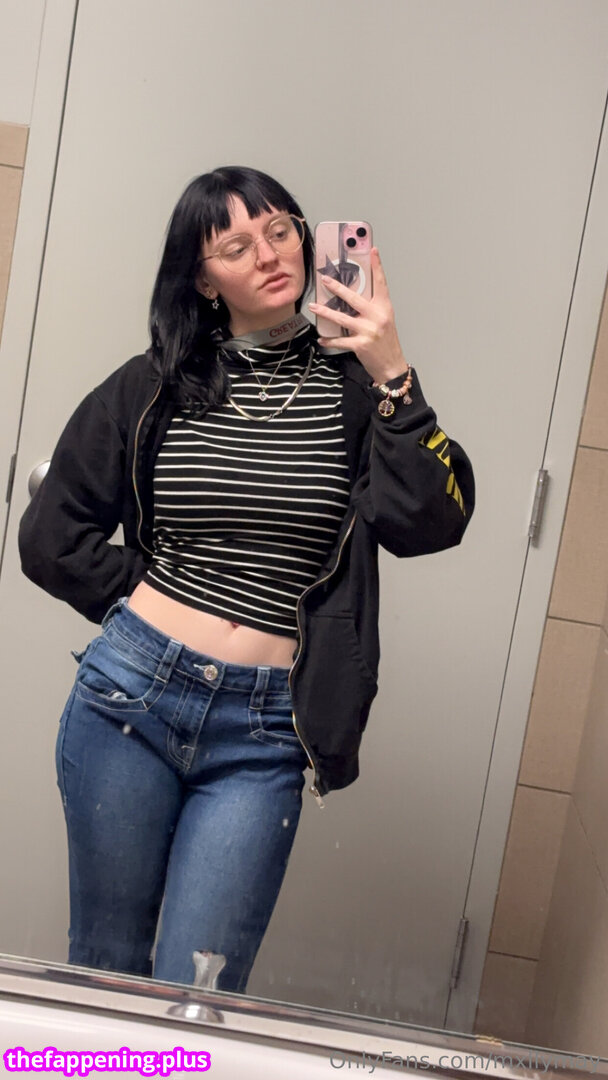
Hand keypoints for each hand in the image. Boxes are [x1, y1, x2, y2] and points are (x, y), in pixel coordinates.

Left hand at [308, 247, 408, 384]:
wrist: (392, 366)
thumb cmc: (386, 342)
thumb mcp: (383, 321)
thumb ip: (370, 308)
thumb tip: (349, 298)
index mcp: (384, 308)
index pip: (381, 283)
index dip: (377, 266)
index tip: (373, 250)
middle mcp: (377, 317)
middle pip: (354, 298)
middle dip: (337, 288)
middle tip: (325, 279)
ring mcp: (368, 330)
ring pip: (342, 318)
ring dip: (325, 312)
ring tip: (313, 306)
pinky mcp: (360, 344)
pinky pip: (340, 340)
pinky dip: (329, 340)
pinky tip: (321, 338)